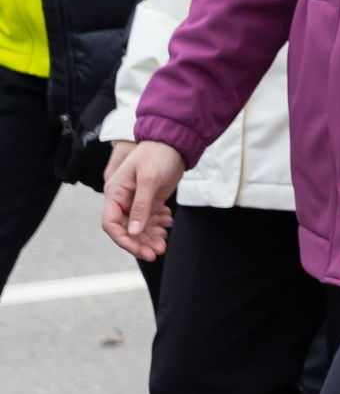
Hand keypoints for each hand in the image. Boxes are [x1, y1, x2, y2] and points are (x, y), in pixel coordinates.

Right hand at [101, 141, 183, 260]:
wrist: (174, 141)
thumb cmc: (158, 155)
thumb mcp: (149, 180)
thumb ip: (140, 206)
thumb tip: (132, 232)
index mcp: (115, 193)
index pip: (111, 223)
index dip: (123, 239)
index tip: (139, 249)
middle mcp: (123, 199)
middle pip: (126, 228)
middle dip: (140, 242)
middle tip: (157, 252)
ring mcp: (136, 200)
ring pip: (139, 226)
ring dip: (150, 236)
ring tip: (164, 243)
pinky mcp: (150, 199)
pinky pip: (150, 218)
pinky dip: (158, 225)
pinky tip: (168, 224)